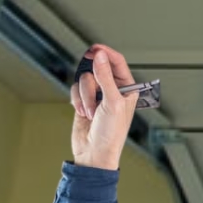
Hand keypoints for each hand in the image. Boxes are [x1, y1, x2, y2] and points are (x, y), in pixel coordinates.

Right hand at [69, 44, 140, 170]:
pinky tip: (83, 113)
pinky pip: (75, 90)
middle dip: (93, 83)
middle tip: (91, 86)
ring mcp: (97, 95)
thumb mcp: (112, 102)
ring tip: (91, 112)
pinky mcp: (83, 101)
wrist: (94, 153)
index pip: (117, 63)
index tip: (94, 49)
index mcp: (127, 88)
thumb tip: (100, 57)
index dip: (106, 53)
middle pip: (97, 69)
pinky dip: (77, 101)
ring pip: (84, 80)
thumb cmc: (111, 133)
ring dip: (85, 97)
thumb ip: (105, 77)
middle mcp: (113, 89)